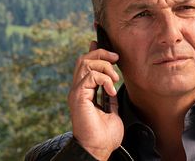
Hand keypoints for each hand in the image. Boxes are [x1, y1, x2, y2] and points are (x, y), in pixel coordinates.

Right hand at [68, 41, 123, 159]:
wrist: (99, 148)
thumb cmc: (105, 134)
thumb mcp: (111, 109)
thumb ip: (109, 95)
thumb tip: (112, 82)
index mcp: (85, 91)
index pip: (86, 64)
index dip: (94, 51)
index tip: (106, 45)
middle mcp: (79, 89)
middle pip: (85, 59)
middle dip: (102, 54)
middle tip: (117, 59)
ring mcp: (77, 92)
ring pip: (85, 63)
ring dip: (104, 66)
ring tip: (115, 79)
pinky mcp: (78, 97)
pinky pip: (90, 76)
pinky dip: (104, 79)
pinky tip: (111, 90)